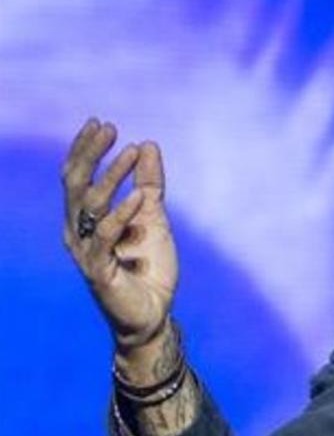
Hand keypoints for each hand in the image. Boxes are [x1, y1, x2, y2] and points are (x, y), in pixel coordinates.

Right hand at [61, 119, 178, 353]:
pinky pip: (106, 237)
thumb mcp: (154, 217)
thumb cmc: (148, 266)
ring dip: (111, 176)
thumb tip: (148, 145)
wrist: (154, 312)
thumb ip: (150, 183)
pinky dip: (122, 214)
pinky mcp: (99, 271)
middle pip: (76, 185)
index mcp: (87, 218)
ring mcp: (86, 251)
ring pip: (91, 205)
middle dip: (91, 154)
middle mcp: (79, 232)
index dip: (86, 149)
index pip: (78, 176)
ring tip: (132, 152)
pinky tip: (138, 197)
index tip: (101, 123)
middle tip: (110, 128)